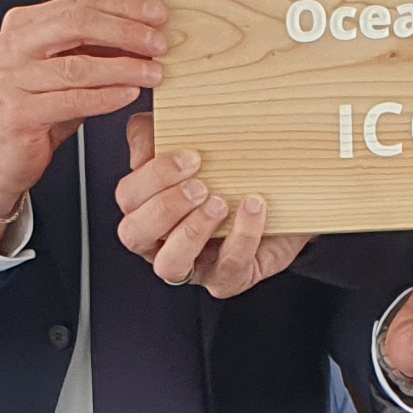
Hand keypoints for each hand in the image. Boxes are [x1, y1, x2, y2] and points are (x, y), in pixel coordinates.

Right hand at [0, 0, 170, 240]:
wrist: (1, 156)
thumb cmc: (36, 110)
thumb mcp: (63, 69)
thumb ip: (93, 47)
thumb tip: (144, 30)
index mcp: (22, 25)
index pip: (79, 4)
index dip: (123, 7)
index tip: (156, 13)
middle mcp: (11, 46)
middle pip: (76, 24)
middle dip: (125, 31)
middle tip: (158, 42)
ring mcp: (9, 79)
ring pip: (78, 66)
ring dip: (123, 67)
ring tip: (153, 72)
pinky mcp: (17, 113)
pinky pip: (72, 101)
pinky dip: (106, 97)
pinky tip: (129, 94)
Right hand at [116, 118, 307, 296]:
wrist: (284, 195)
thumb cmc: (229, 171)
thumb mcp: (190, 141)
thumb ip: (155, 134)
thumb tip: (143, 150)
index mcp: (147, 207)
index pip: (127, 198)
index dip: (152, 178)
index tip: (190, 157)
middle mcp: (161, 241)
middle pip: (133, 234)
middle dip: (164, 207)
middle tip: (200, 185)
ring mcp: (193, 265)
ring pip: (169, 265)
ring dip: (192, 230)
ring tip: (221, 202)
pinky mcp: (229, 278)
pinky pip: (228, 268)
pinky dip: (241, 235)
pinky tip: (253, 207)